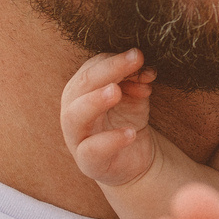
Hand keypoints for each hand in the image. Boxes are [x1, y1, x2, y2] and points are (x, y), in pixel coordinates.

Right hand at [59, 48, 157, 188]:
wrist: (132, 159)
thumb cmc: (126, 121)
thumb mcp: (134, 95)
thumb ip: (136, 78)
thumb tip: (145, 67)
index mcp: (81, 90)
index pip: (92, 67)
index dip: (116, 60)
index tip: (140, 56)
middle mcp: (73, 110)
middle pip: (82, 85)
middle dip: (108, 70)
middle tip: (134, 59)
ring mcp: (77, 137)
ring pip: (75, 115)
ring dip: (95, 100)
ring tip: (117, 91)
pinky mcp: (88, 162)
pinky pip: (92, 150)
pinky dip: (111, 140)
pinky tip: (131, 133)